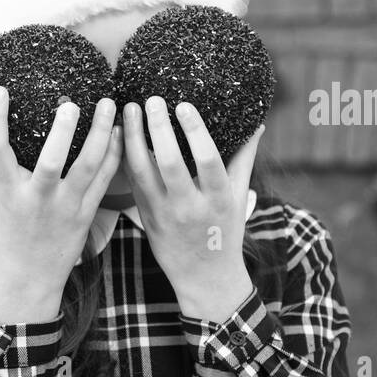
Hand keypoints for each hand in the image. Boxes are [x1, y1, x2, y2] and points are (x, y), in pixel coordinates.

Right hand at [0, 86, 122, 322]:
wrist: (30, 277)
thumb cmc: (10, 231)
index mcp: (9, 191)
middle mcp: (37, 199)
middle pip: (50, 161)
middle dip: (62, 132)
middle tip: (71, 102)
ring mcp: (65, 207)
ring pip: (87, 167)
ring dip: (101, 134)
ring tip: (108, 104)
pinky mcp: (87, 214)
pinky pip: (104, 179)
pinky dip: (113, 154)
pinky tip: (119, 132)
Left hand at [123, 96, 264, 321]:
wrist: (204, 278)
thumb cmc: (226, 232)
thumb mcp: (238, 197)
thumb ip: (244, 159)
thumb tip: (258, 123)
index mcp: (218, 199)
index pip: (207, 160)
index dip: (195, 131)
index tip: (183, 104)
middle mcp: (189, 207)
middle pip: (169, 163)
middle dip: (157, 129)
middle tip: (150, 99)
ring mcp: (164, 214)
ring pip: (142, 172)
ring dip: (132, 139)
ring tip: (128, 109)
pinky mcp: (145, 217)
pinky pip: (131, 183)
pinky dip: (124, 157)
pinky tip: (119, 134)